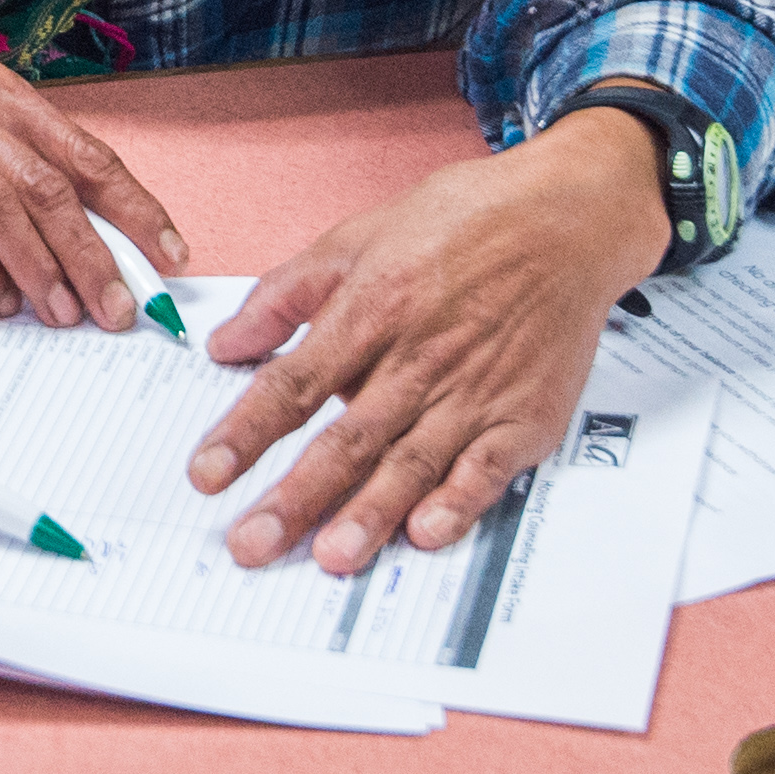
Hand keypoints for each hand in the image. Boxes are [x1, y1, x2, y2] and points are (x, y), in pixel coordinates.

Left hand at [195, 106, 664, 573]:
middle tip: (252, 544)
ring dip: (369, 515)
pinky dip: (457, 504)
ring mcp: (473, 392)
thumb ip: (286, 294)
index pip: (294, 385)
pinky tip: (426, 532)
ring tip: (330, 556)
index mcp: (371, 309)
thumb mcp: (358, 235)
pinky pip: (485, 470)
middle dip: (295, 498)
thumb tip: (226, 343)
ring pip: (410, 464)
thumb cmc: (464, 221)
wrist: (566, 217)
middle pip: (346, 440)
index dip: (246, 433)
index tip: (208, 474)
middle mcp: (418, 358)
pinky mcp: (523, 415)